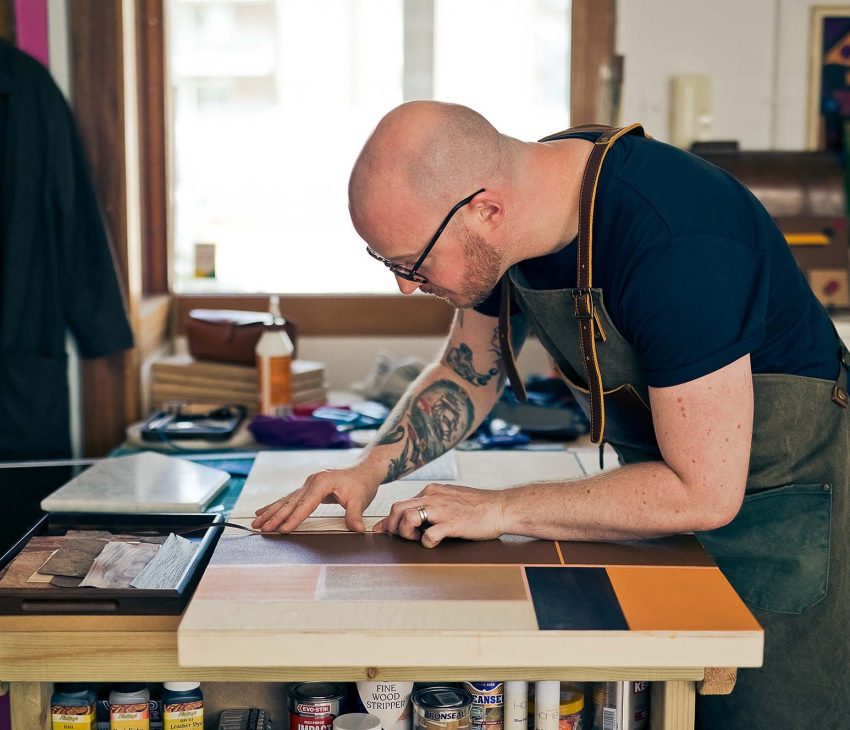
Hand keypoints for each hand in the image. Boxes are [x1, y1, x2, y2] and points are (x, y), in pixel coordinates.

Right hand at [251, 463, 380, 532]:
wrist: (364, 469)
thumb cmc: (362, 483)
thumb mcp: (361, 499)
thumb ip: (355, 515)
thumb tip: (358, 530)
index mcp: (322, 482)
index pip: (306, 504)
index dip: (294, 518)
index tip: (283, 530)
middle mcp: (312, 481)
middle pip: (290, 502)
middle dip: (274, 516)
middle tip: (261, 528)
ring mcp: (308, 483)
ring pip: (286, 500)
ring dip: (270, 511)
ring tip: (255, 522)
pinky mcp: (308, 488)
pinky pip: (289, 498)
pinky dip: (276, 506)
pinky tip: (262, 511)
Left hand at [373, 483, 506, 547]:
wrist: (501, 507)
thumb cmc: (478, 506)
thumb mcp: (451, 497)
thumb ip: (434, 503)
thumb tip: (417, 515)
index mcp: (432, 491)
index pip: (402, 502)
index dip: (389, 518)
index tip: (382, 529)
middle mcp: (433, 497)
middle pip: (398, 508)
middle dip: (391, 525)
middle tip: (395, 536)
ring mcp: (442, 510)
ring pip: (408, 517)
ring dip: (406, 531)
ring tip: (417, 538)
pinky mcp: (452, 523)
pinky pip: (428, 535)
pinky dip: (426, 542)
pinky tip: (434, 542)